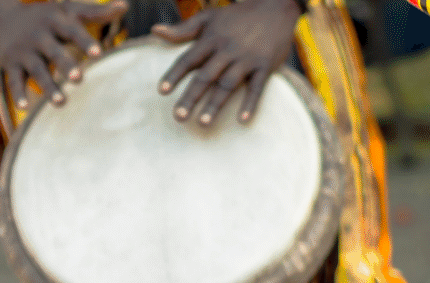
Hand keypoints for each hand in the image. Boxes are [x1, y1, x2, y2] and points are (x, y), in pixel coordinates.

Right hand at [0, 0, 128, 108]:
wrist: (1, 17)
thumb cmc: (47, 18)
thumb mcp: (68, 10)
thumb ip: (96, 12)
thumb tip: (125, 6)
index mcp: (55, 22)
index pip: (72, 32)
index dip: (85, 42)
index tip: (99, 53)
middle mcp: (38, 37)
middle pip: (54, 52)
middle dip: (65, 65)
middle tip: (78, 78)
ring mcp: (23, 52)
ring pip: (37, 71)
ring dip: (48, 86)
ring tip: (62, 103)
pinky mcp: (10, 65)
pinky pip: (14, 81)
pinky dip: (17, 94)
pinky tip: (25, 108)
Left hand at [152, 0, 300, 125]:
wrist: (275, 7)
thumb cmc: (238, 15)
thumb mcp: (209, 17)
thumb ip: (183, 29)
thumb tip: (155, 30)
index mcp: (212, 39)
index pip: (189, 59)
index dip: (174, 75)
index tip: (161, 91)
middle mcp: (228, 49)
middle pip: (205, 76)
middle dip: (191, 97)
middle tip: (178, 117)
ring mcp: (247, 58)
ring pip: (228, 84)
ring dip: (215, 104)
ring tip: (203, 123)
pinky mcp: (266, 66)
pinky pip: (257, 87)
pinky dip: (250, 104)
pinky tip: (242, 120)